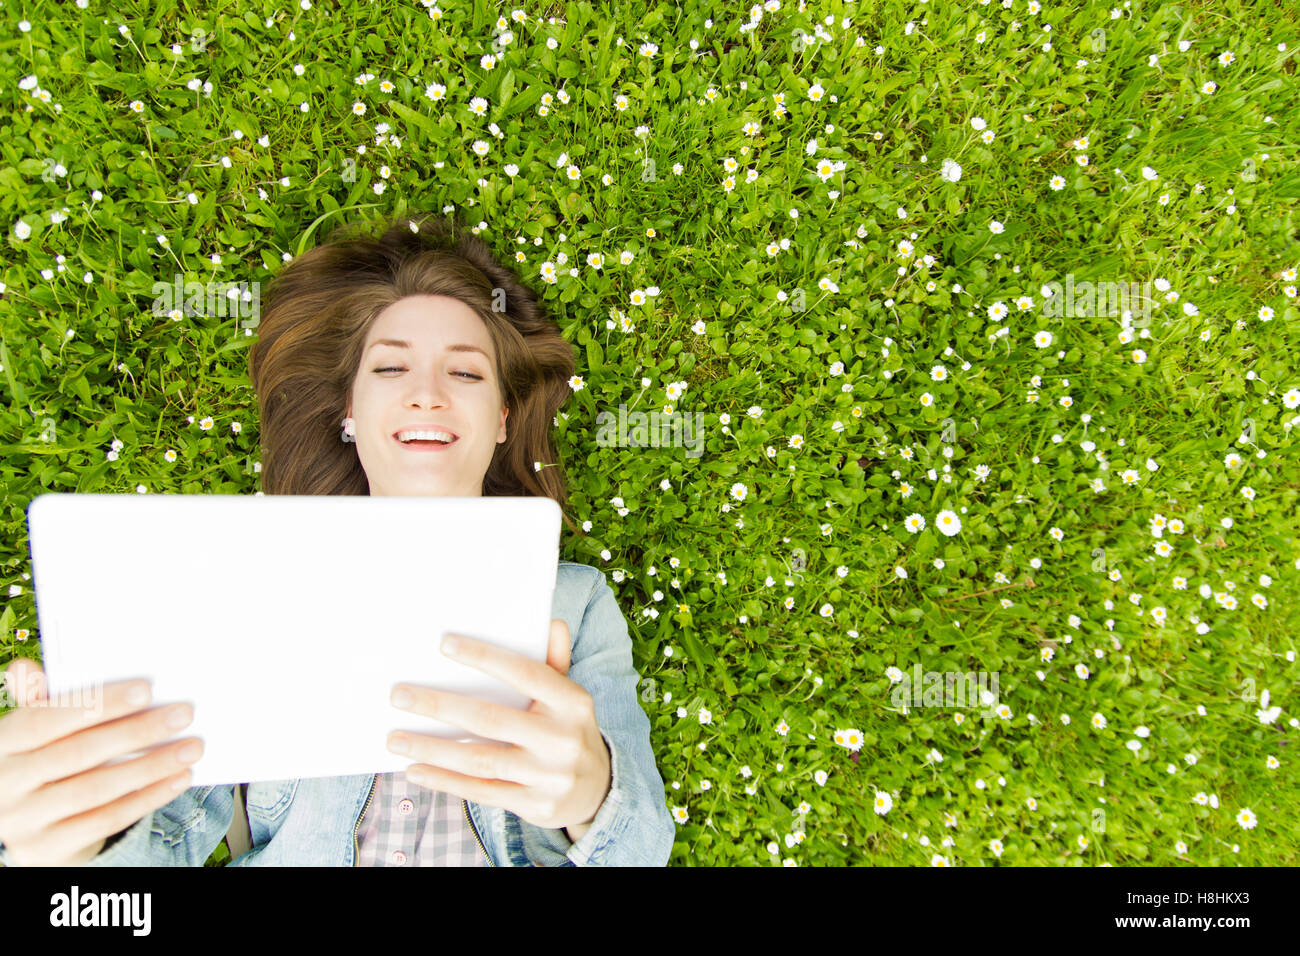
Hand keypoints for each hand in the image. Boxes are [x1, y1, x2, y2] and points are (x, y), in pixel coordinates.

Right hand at [0, 658, 202, 865]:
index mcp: (3, 743)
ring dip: (151, 766)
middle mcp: (6, 782)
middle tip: (183, 714)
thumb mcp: (36, 730)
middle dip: (136, 731)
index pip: (46, 718)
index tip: (146, 688)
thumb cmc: (44, 758)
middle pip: (78, 752)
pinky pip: (107, 820)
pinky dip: (148, 797)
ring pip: (96, 789)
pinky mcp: (48, 848)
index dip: (96, 703)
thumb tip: (28, 668)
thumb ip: (41, 700)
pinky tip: (179, 778)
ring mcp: (24, 820)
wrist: (32, 823)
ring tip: (191, 747)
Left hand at [387, 619, 611, 832]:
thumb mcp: (569, 697)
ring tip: (395, 739)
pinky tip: (416, 769)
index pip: (525, 674)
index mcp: (572, 703)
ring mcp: (548, 776)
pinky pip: (481, 790)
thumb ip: (554, 662)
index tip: (444, 644)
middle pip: (491, 719)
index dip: (485, 658)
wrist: (599, 790)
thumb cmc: (568, 730)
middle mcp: (562, 739)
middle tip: (400, 695)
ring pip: (479, 759)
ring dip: (431, 748)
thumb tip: (551, 623)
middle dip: (440, 705)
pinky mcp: (534, 805)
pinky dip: (444, 780)